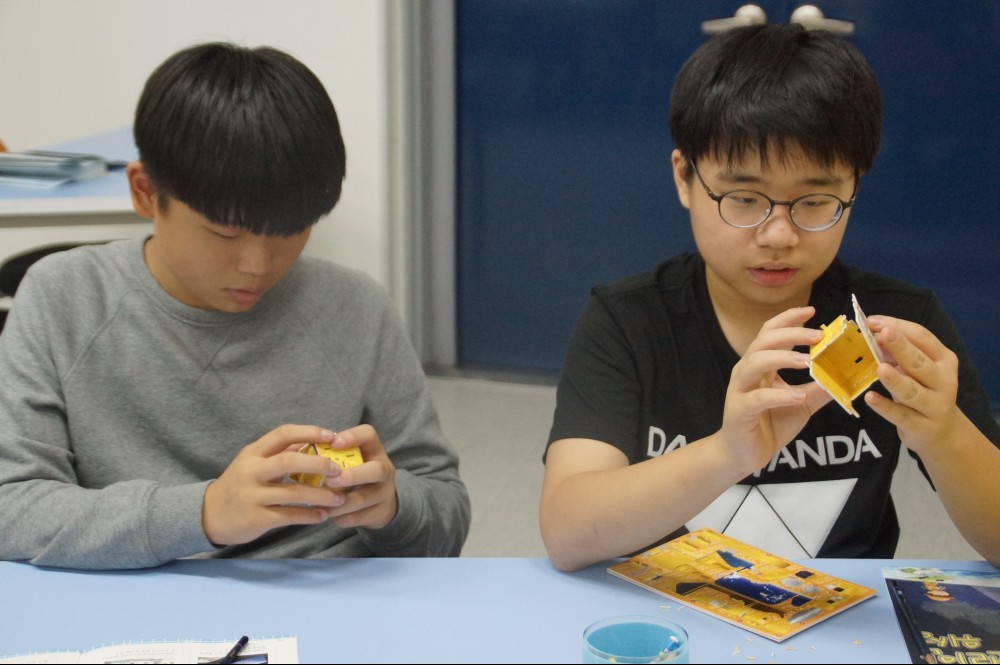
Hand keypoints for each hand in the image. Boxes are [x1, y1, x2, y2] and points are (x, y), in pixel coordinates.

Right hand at [202, 424, 346, 545]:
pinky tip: (323, 515)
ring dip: (321, 496)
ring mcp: (252, 495)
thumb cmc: (239, 484)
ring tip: (340, 499)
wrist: (208, 514)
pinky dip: (309, 515)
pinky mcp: (256, 518)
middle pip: (289, 461)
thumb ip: (280, 453)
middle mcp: (252, 471)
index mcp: (253, 452)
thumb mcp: (254, 463)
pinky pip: (289, 515)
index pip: (283, 434)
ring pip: (293, 493)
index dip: (310, 432)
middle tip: (338, 471)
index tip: (333, 436)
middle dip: (318, 464)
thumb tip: (315, 442)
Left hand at [322, 424, 398, 530]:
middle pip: (377, 470)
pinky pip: (359, 517)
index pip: (369, 435)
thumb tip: (297, 446)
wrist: (379, 500)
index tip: (333, 443)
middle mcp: (384, 469)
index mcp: (373, 449)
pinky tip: (326, 514)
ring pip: (364, 498)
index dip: (353, 437)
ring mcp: (385, 492)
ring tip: (319, 503)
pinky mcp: (381, 512)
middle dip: (352, 476)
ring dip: (339, 502)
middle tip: (330, 480)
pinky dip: (341, 517)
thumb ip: (330, 452)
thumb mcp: (349, 459)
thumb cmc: (354, 472)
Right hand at [720, 307, 831, 473]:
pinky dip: (779, 395)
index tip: (811, 311)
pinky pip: (758, 398)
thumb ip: (819, 388)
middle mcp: (747, 371)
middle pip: (764, 341)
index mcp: (760, 365)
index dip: (789, 319)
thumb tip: (848, 374)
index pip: (771, 332)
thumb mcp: (802, 403)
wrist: (743, 454)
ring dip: (782, 358)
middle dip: (791, 334)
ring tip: (807, 361)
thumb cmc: (769, 424)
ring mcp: (740, 390)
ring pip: (755, 362)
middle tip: (818, 335)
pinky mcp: (739, 411)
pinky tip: (798, 396)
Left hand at [862, 315, 960, 454]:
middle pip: (920, 362)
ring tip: (880, 368)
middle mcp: (944, 380)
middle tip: (882, 334)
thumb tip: (874, 335)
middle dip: (901, 347)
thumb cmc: (924, 391)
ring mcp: (935, 405)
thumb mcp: (915, 370)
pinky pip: (901, 415)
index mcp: (944, 359)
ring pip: (913, 390)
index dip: (899, 327)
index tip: (873, 321)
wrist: (943, 432)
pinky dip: (885, 406)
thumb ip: (897, 354)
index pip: (922, 338)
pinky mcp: (922, 426)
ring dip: (896, 379)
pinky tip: (870, 398)